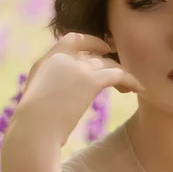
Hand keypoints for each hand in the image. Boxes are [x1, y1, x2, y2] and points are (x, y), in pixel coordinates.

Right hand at [3, 33, 143, 148]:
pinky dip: (131, 80)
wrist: (33, 132)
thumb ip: (51, 90)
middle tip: (122, 73)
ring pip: (108, 64)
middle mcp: (62, 59)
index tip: (105, 48)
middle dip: (110, 63)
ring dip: (122, 75)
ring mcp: (76, 67)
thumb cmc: (32, 127)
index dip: (91, 42)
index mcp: (46, 62)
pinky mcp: (90, 80)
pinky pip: (119, 74)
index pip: (72, 39)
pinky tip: (140, 89)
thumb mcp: (38, 100)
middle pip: (94, 55)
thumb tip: (60, 98)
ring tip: (130, 87)